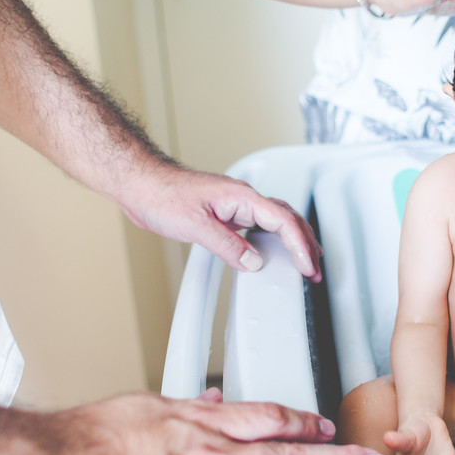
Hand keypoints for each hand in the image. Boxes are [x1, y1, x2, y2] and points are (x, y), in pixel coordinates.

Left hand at [119, 160, 321, 280]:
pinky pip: (258, 226)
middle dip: (306, 244)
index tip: (307, 266)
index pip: (283, 221)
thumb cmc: (161, 195)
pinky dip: (273, 240)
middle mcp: (242, 199)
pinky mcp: (225, 214)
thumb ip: (228, 246)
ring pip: (276, 221)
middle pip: (287, 219)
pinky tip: (271, 252)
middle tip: (314, 269)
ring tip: (304, 261)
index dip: (299, 245)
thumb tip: (254, 262)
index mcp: (242, 197)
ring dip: (293, 241)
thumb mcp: (196, 225)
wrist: (140, 185)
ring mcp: (235, 206)